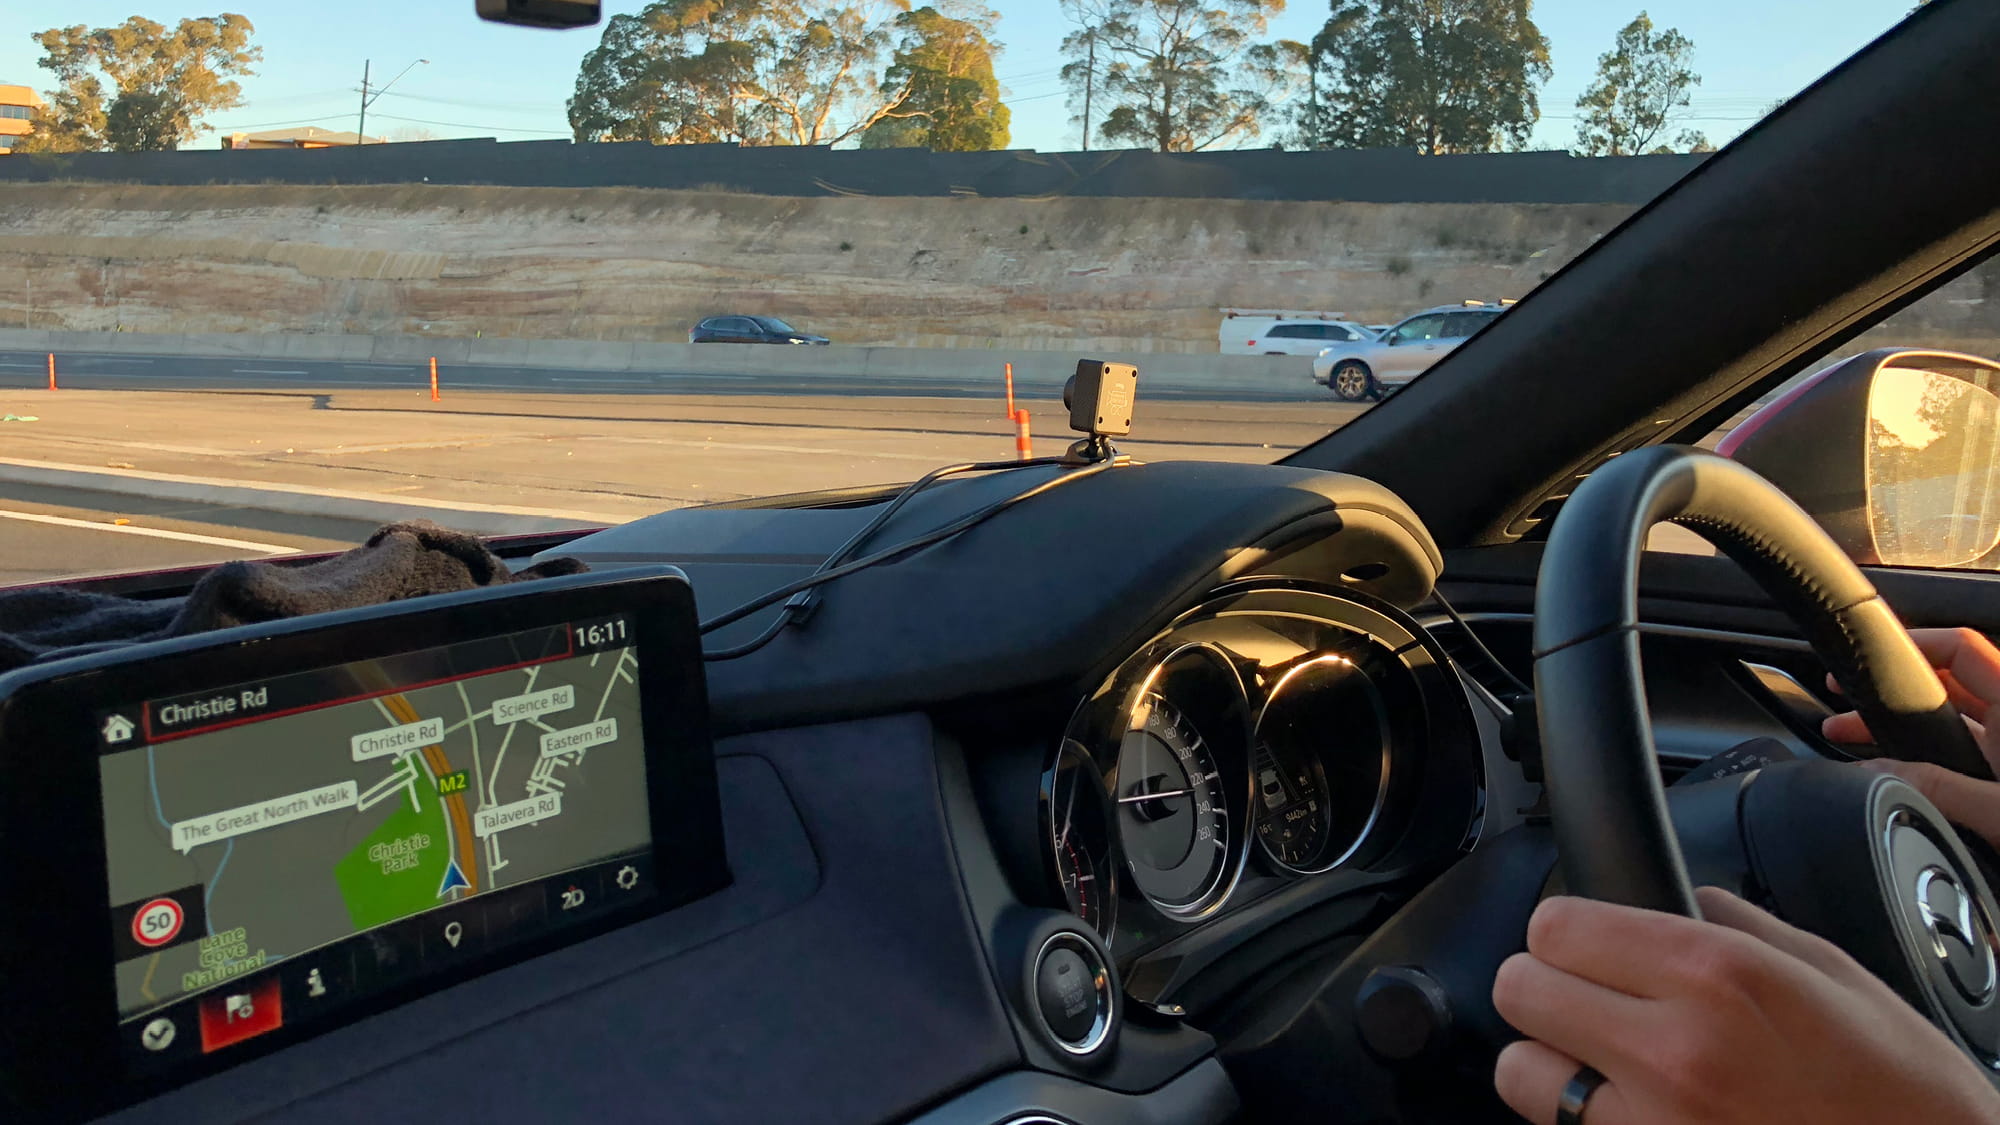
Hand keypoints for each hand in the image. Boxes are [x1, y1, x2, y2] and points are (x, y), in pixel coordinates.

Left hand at [1492, 888, 1999, 1124]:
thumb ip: (1731, 922)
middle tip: (1589, 996)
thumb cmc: (1899, 1089)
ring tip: (1602, 1059)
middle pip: (1520, 989)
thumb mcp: (1827, 972)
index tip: (1585, 939)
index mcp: (1716, 977)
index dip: (1565, 928)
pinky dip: (1581, 1116)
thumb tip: (1671, 897)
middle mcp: (1672, 1051)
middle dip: (1547, 985)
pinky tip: (1631, 1108)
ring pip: (1520, 1071)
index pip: (1556, 926)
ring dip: (1550, 1060)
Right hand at [1822, 627, 1999, 849]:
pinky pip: (1958, 757)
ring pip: (1948, 723)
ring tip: (1850, 736)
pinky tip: (1891, 773)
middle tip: (1844, 703)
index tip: (1866, 661)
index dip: (1911, 644)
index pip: (1959, 649)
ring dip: (1901, 728)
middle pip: (1946, 685)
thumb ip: (1937, 788)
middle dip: (1892, 692)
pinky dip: (1922, 758)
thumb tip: (1875, 772)